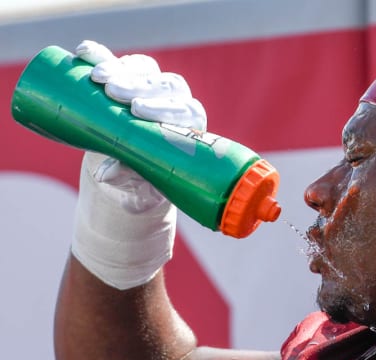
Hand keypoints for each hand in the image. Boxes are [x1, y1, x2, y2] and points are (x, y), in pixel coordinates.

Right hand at [75, 40, 207, 212]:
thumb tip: (106, 172)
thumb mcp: (136, 188)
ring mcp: (150, 87)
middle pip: (166, 85)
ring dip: (121, 69)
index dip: (164, 108)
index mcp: (188, 128)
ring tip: (96, 77)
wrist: (122, 173)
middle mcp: (175, 102)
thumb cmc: (140, 184)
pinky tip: (85, 53)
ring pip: (145, 69)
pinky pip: (117, 63)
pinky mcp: (126, 78)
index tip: (138, 111)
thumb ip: (128, 180)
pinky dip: (101, 56)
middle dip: (139, 86)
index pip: (186, 111)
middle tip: (113, 92)